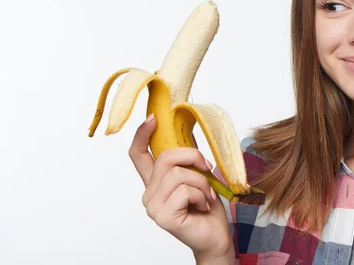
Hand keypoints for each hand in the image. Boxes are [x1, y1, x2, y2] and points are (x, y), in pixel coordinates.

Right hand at [129, 114, 234, 262]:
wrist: (215, 236)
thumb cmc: (208, 207)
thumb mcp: (199, 175)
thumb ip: (188, 159)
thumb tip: (189, 130)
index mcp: (156, 181)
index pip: (138, 155)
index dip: (142, 134)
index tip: (153, 118)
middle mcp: (149, 193)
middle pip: (166, 157)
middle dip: (193, 157)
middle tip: (207, 169)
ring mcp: (153, 206)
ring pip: (178, 173)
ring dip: (202, 182)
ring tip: (207, 196)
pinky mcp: (163, 216)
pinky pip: (185, 190)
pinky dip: (201, 195)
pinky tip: (203, 206)